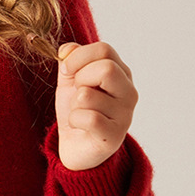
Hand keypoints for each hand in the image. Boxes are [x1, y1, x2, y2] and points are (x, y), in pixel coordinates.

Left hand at [54, 41, 137, 171]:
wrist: (76, 146)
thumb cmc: (77, 110)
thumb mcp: (70, 81)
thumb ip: (70, 61)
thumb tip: (67, 49)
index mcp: (121, 73)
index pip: (104, 50)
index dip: (79, 56)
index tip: (66, 69)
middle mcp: (128, 92)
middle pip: (106, 68)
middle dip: (80, 79)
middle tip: (77, 93)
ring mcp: (125, 115)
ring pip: (88, 95)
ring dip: (74, 104)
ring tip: (80, 112)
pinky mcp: (114, 136)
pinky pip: (88, 118)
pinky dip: (74, 120)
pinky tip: (80, 126)